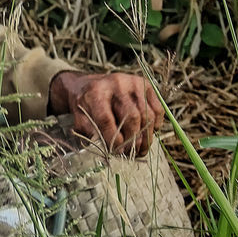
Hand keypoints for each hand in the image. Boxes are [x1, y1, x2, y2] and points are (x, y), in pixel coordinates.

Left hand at [48, 70, 163, 156]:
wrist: (91, 85)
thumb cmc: (86, 105)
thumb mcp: (80, 117)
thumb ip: (90, 132)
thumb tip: (107, 148)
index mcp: (96, 92)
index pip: (106, 119)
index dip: (113, 139)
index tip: (116, 151)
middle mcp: (116, 84)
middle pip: (131, 117)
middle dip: (133, 140)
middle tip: (131, 153)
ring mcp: (133, 83)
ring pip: (147, 115)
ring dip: (146, 137)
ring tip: (140, 150)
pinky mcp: (146, 85)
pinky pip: (157, 110)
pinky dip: (156, 125)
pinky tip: (148, 134)